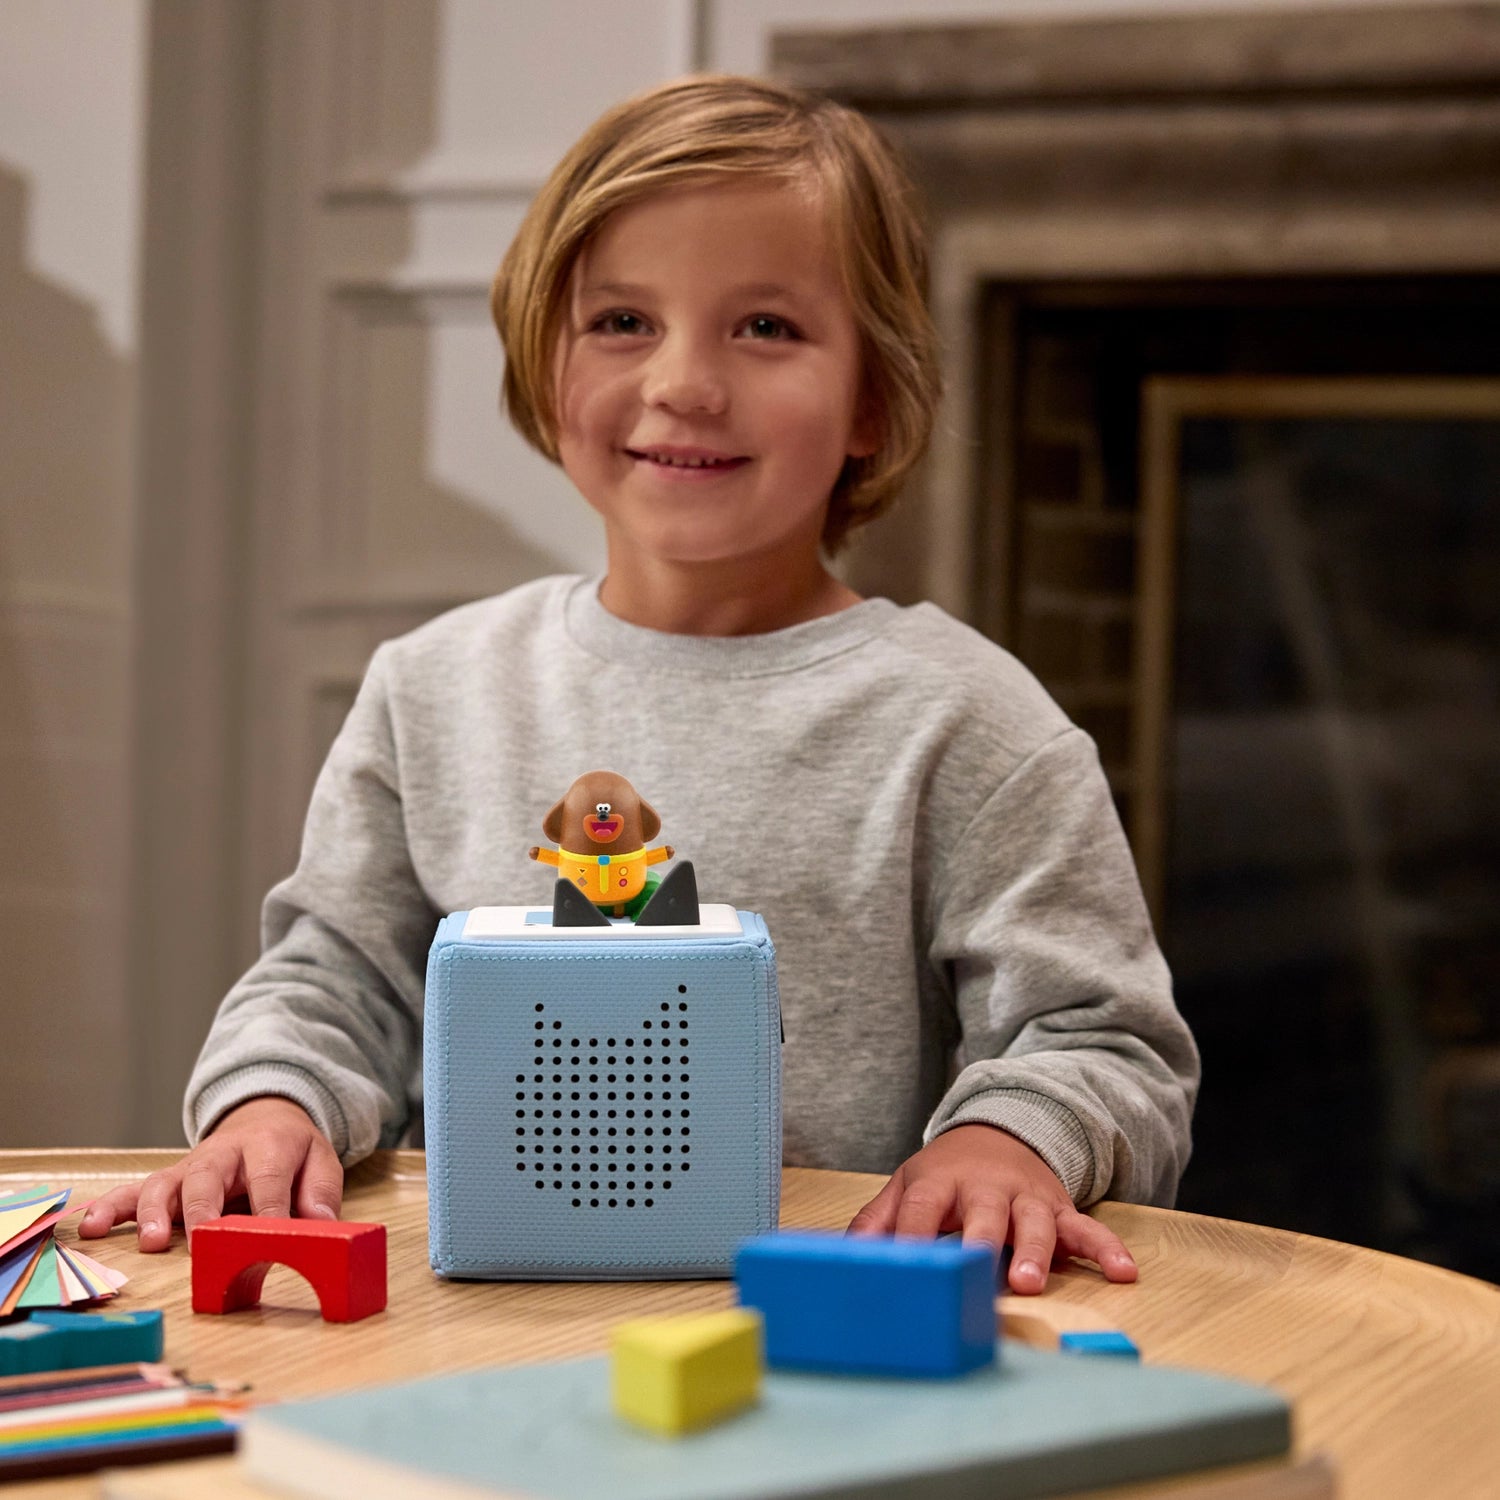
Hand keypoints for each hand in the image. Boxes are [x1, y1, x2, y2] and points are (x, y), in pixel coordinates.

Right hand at [76, 1097, 343, 1252]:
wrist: (263, 1117)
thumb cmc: (292, 1150)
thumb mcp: (320, 1160)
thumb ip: (321, 1192)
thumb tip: (321, 1225)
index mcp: (269, 1145)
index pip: (268, 1178)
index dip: (267, 1209)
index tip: (267, 1239)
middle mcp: (223, 1153)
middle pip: (208, 1177)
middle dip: (204, 1208)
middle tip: (202, 1238)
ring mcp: (190, 1166)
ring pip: (165, 1183)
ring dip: (155, 1212)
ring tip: (152, 1242)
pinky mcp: (168, 1179)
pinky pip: (134, 1189)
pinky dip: (112, 1206)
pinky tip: (92, 1227)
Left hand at [846, 1123, 1136, 1294]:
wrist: (998, 1131)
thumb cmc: (944, 1174)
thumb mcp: (905, 1187)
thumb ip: (876, 1222)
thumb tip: (841, 1258)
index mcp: (939, 1183)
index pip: (922, 1209)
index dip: (914, 1237)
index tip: (906, 1268)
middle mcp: (984, 1187)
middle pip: (983, 1213)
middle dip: (981, 1242)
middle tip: (977, 1269)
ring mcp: (1025, 1197)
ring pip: (1034, 1222)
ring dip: (1034, 1250)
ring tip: (1030, 1280)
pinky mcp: (1058, 1208)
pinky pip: (1086, 1228)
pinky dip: (1106, 1249)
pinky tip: (1124, 1272)